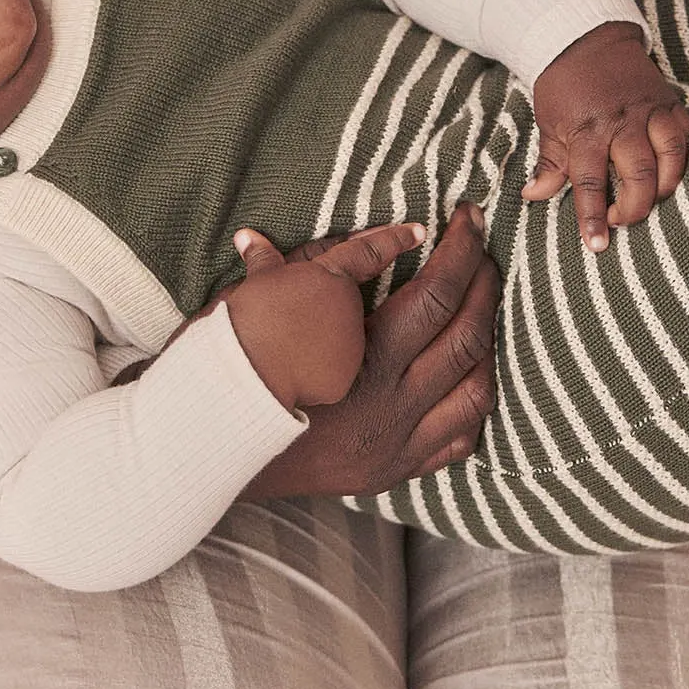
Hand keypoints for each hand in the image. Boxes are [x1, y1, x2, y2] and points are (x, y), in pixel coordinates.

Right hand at [241, 201, 500, 500]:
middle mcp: (389, 406)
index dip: (461, 250)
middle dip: (484, 285)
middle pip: (466, 336)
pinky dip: (472, 399)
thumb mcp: (249, 313)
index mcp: (361, 360)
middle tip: (483, 249)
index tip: (469, 217)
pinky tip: (469, 371)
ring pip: (475, 390)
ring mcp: (395, 444)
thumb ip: (276, 270)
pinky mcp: (391, 471)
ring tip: (481, 304)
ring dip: (487, 341)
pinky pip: (458, 438)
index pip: (436, 294)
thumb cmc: (224, 376)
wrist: (202, 457)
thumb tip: (260, 234)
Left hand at [523, 21, 688, 250]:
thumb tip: (534, 195)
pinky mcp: (669, 101)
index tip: (596, 245)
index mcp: (587, 130)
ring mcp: (650, 111)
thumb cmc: (563, 85)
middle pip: (639, 176)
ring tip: (650, 199)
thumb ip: (549, 162)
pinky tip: (673, 172)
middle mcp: (622, 122)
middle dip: (635, 208)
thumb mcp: (548, 123)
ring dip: (666, 187)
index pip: (589, 183)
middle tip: (622, 221)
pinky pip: (687, 134)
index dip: (593, 217)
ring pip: (672, 157)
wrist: (586, 38)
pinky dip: (683, 157)